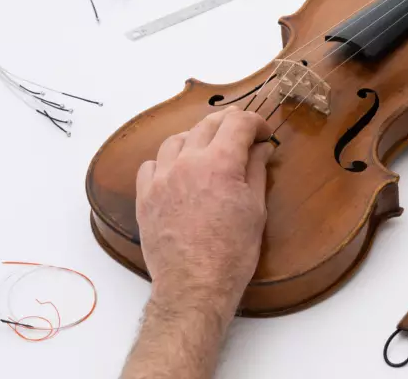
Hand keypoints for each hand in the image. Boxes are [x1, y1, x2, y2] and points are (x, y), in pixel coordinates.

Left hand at [135, 107, 273, 313]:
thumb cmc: (232, 252)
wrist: (195, 285)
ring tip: (209, 151)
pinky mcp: (145, 196)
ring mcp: (162, 178)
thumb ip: (256, 170)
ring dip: (197, 138)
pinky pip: (152, 164)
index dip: (255, 122)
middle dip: (229, 123)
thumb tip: (261, 147)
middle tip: (243, 134)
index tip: (263, 132)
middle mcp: (187, 162)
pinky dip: (168, 161)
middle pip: (208, 124)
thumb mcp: (255, 208)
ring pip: (177, 139)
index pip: (238, 122)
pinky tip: (179, 172)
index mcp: (220, 163)